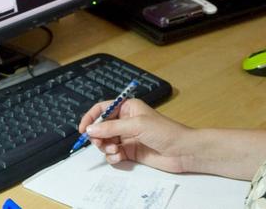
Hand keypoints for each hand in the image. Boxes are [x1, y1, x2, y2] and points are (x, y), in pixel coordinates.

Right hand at [78, 98, 193, 172]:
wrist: (181, 151)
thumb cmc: (165, 131)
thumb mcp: (136, 125)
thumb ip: (111, 127)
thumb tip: (91, 129)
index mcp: (128, 108)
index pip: (102, 109)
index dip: (91, 117)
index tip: (83, 129)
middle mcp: (126, 121)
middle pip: (101, 127)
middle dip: (98, 136)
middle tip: (100, 142)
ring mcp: (127, 137)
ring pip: (105, 141)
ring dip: (105, 147)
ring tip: (115, 150)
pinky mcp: (130, 151)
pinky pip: (113, 154)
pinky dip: (112, 156)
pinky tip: (119, 156)